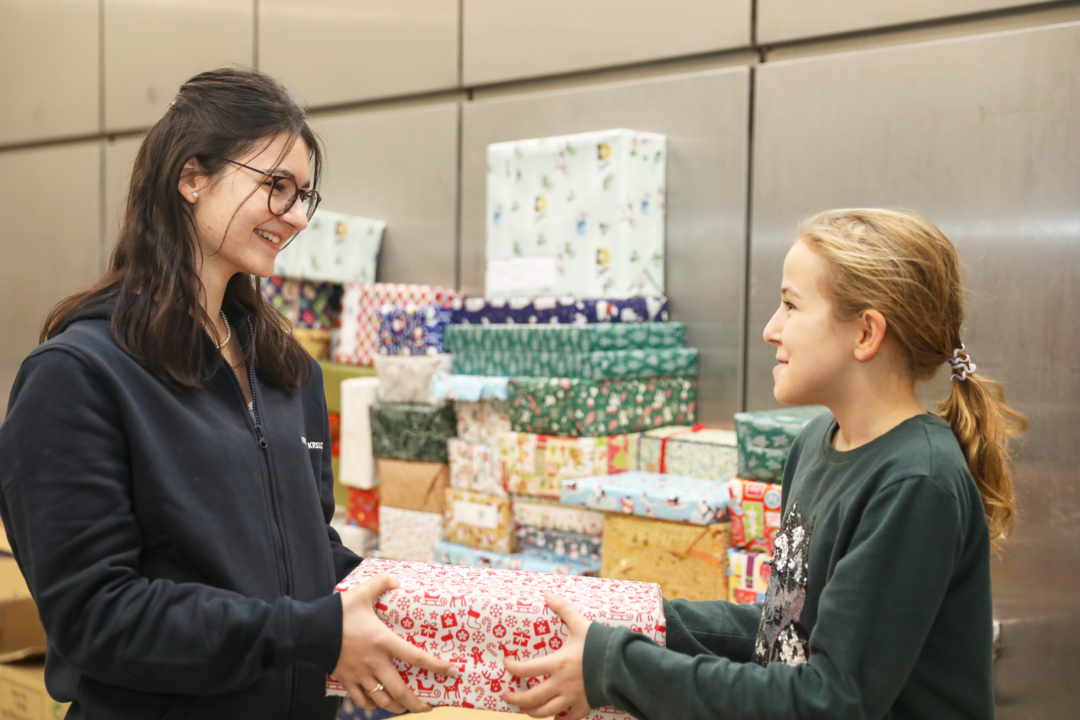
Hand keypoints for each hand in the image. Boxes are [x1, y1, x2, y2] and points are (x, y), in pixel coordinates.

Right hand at [332, 573, 455, 713]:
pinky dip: (371, 705)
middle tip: (427, 706)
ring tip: (405, 708)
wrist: (307, 630)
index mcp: (383, 642)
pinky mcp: (346, 680)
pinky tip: (377, 703)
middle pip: (400, 691)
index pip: (416, 657)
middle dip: (416, 704)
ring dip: (396, 707)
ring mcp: (359, 675)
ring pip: (382, 700)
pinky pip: (362, 700)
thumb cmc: (336, 612)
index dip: (437, 666)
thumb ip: (381, 583)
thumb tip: (396, 581)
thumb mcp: (361, 592)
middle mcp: (374, 663)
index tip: (453, 672)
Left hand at [503, 593, 591, 719]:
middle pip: (531, 698)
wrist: (623, 664)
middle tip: (506, 695)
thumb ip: (563, 609)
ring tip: (524, 709)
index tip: (507, 663)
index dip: (512, 667)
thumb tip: (547, 594)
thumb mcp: (580, 624)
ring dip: (531, 712)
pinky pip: (569, 719)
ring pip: (545, 712)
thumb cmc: (600, 643)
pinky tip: (554, 718)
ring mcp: (572, 698)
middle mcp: (561, 684)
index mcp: (557, 664)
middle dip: (515, 699)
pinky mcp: (585, 706)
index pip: (525, 670)